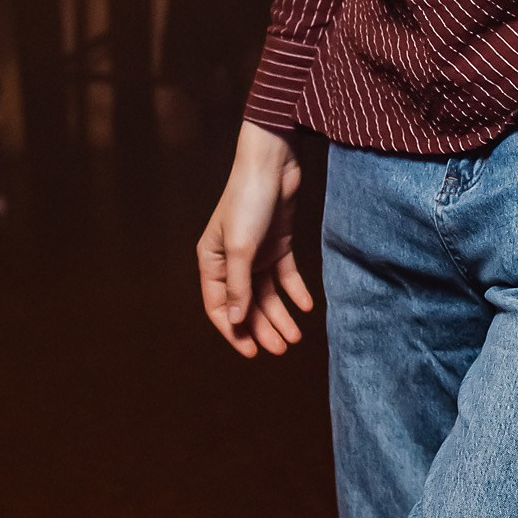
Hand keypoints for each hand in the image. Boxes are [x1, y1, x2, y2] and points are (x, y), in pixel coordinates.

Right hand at [197, 121, 312, 356]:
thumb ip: (238, 286)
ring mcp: (255, 253)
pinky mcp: (277, 244)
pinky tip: (306, 308)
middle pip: (245, 304)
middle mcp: (231, 260)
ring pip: (267, 294)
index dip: (233, 331)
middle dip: (262, 328)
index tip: (251, 353)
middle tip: (281, 349)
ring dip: (280, 315)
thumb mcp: (241, 248)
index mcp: (211, 261)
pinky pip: (285, 276)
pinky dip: (295, 292)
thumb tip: (233, 321)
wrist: (273, 165)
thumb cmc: (248, 201)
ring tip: (295, 337)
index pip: (218, 306)